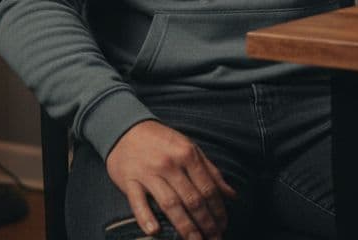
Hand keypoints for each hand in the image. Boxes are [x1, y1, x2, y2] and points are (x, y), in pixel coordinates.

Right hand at [105, 120, 237, 238]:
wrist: (125, 129)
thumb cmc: (161, 141)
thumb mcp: (189, 148)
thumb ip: (211, 171)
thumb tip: (231, 195)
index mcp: (187, 154)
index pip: (208, 188)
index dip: (218, 210)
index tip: (223, 225)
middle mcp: (170, 164)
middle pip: (192, 199)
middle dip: (206, 223)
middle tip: (214, 239)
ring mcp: (148, 173)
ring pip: (170, 204)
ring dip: (185, 227)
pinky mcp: (129, 180)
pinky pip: (138, 201)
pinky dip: (145, 217)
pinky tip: (154, 231)